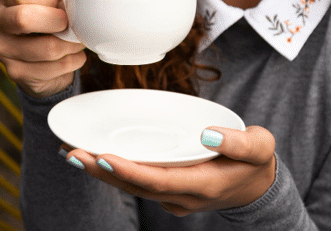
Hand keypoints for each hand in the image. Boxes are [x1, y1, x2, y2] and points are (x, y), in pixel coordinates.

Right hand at [0, 0, 85, 97]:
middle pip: (23, 18)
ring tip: (77, 42)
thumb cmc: (50, 18)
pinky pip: (52, 68)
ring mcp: (2, 50)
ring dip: (71, 45)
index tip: (61, 4)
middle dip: (57, 21)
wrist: (47, 58)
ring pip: (46, 48)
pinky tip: (73, 57)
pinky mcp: (15, 72)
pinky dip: (72, 62)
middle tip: (70, 24)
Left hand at [63, 126, 275, 215]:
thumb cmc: (256, 161)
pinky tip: (93, 157)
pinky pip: (137, 183)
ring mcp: (174, 198)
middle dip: (101, 172)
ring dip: (100, 173)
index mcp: (203, 184)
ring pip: (132, 187)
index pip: (158, 181)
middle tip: (71, 154)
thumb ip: (238, 141)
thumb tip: (209, 133)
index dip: (129, 172)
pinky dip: (113, 172)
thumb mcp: (260, 146)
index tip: (102, 158)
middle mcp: (183, 196)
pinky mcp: (168, 192)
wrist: (258, 187)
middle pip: (136, 187)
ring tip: (71, 154)